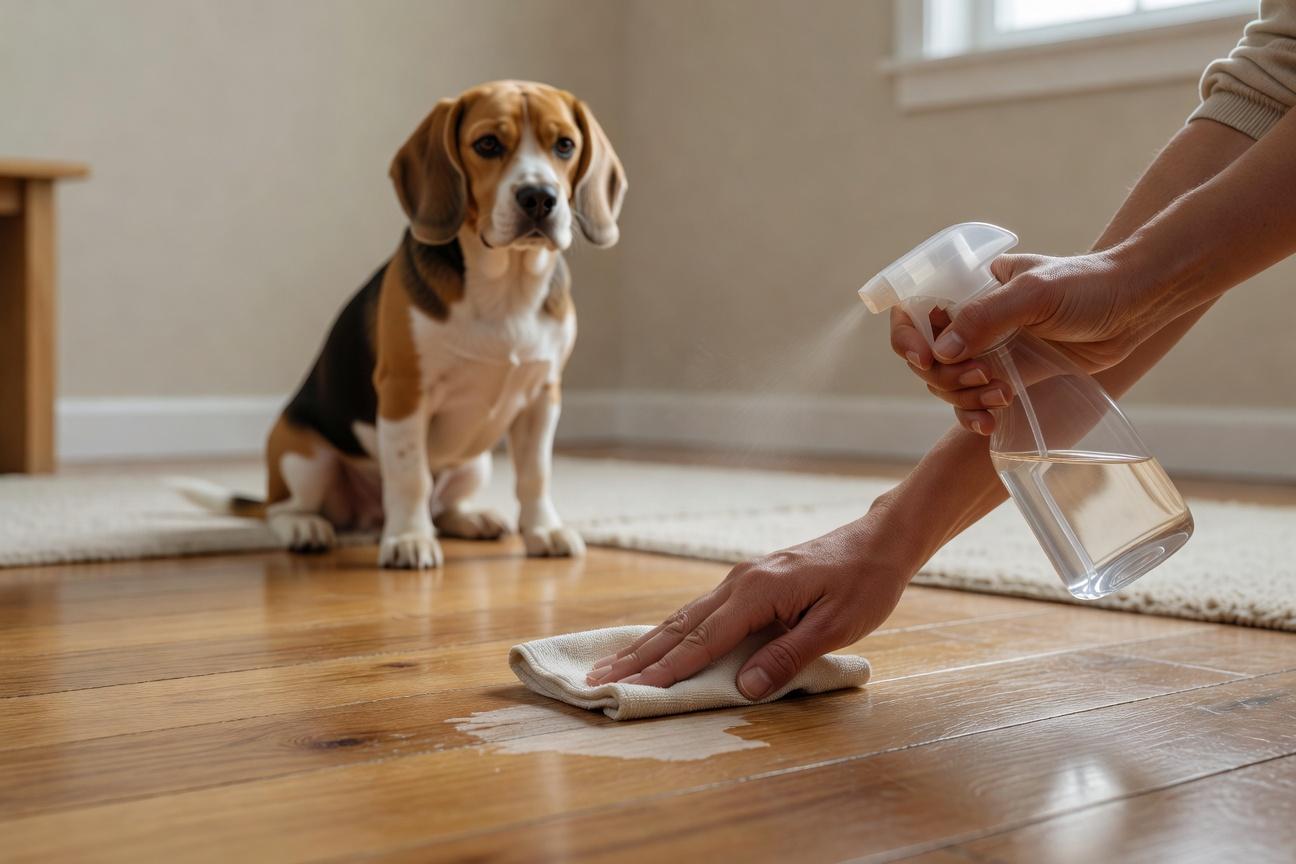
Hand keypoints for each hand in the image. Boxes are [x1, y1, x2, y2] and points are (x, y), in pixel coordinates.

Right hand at [584, 509, 912, 699]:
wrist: (879, 541)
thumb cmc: (864, 584)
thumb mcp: (835, 627)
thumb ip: (787, 657)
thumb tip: (744, 689)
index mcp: (756, 593)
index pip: (701, 640)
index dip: (665, 670)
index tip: (629, 691)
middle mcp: (738, 583)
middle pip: (677, 626)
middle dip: (636, 657)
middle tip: (596, 679)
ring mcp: (740, 580)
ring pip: (683, 617)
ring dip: (646, 643)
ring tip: (612, 664)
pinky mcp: (748, 583)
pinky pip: (699, 611)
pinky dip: (671, 631)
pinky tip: (657, 643)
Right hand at [891, 248, 1161, 434]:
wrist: (1137, 306)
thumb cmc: (1088, 285)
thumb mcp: (1034, 292)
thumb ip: (985, 317)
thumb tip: (941, 352)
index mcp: (968, 288)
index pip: (915, 311)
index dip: (908, 337)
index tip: (925, 359)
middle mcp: (971, 320)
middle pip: (927, 357)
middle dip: (946, 375)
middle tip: (980, 376)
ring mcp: (989, 351)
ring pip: (948, 385)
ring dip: (964, 398)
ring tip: (1001, 395)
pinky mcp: (1009, 377)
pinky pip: (973, 403)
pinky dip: (974, 415)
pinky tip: (990, 423)